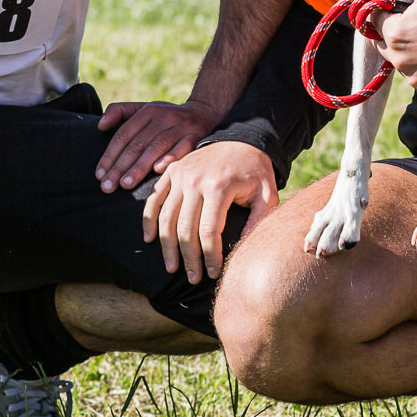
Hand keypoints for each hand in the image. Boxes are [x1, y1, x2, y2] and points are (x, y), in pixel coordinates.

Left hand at [94, 98, 216, 192]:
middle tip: (108, 186)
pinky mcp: (195, 136)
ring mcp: (180, 127)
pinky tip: (157, 171)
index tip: (100, 174)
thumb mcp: (143, 108)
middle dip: (120, 167)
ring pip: (156, 147)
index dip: (110, 155)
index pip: (124, 135)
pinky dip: (170, 158)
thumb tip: (101, 125)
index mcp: (147, 111)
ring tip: (125, 184)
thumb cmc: (165, 116)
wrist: (202, 112)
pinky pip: (182, 148)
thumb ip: (119, 112)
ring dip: (140, 167)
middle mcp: (163, 117)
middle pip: (137, 143)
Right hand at [142, 142, 278, 282]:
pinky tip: (149, 239)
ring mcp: (180, 175)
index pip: (209, 231)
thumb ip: (258, 221)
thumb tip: (243, 251)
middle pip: (185, 229)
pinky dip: (148, 220)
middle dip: (189, 259)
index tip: (213, 274)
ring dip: (167, 247)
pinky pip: (154, 199)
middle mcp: (195, 180)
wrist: (242, 138)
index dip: (209, 256)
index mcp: (219, 186)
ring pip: (166, 218)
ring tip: (172, 268)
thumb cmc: (256, 171)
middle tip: (193, 278)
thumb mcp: (267, 194)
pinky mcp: (171, 171)